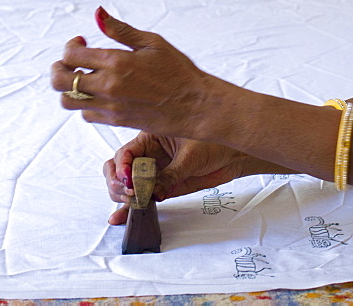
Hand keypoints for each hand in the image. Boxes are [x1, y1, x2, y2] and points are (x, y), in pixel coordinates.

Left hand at [51, 7, 233, 138]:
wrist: (195, 105)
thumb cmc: (179, 71)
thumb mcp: (153, 43)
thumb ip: (121, 30)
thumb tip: (98, 12)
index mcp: (117, 62)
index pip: (71, 55)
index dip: (71, 46)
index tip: (82, 42)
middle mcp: (108, 86)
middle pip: (60, 81)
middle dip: (59, 68)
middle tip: (70, 62)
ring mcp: (110, 106)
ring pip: (68, 101)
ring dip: (69, 88)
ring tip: (85, 79)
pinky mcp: (116, 121)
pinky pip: (86, 114)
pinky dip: (85, 104)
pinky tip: (100, 93)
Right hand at [104, 132, 252, 224]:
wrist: (235, 155)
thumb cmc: (216, 142)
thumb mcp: (191, 156)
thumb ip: (171, 175)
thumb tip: (152, 193)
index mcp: (151, 136)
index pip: (125, 153)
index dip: (121, 167)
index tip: (128, 180)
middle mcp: (148, 154)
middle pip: (117, 170)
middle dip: (118, 183)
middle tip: (131, 193)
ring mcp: (154, 171)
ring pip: (126, 185)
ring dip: (122, 196)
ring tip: (134, 203)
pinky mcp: (162, 186)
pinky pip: (142, 196)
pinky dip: (130, 207)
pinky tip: (120, 217)